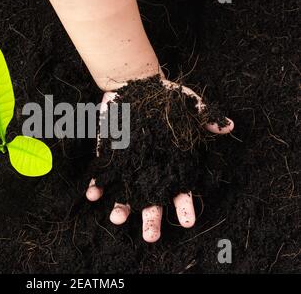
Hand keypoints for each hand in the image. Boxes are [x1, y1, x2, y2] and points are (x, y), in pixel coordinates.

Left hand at [86, 78, 233, 242]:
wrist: (134, 85)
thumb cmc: (165, 98)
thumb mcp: (188, 105)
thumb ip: (206, 118)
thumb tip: (228, 125)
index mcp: (172, 164)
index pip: (181, 191)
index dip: (184, 206)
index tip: (187, 221)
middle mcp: (150, 170)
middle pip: (152, 201)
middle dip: (152, 220)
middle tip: (151, 237)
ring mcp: (129, 165)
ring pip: (126, 194)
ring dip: (122, 208)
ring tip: (117, 219)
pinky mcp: (110, 156)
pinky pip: (103, 175)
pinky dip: (97, 185)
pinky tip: (93, 195)